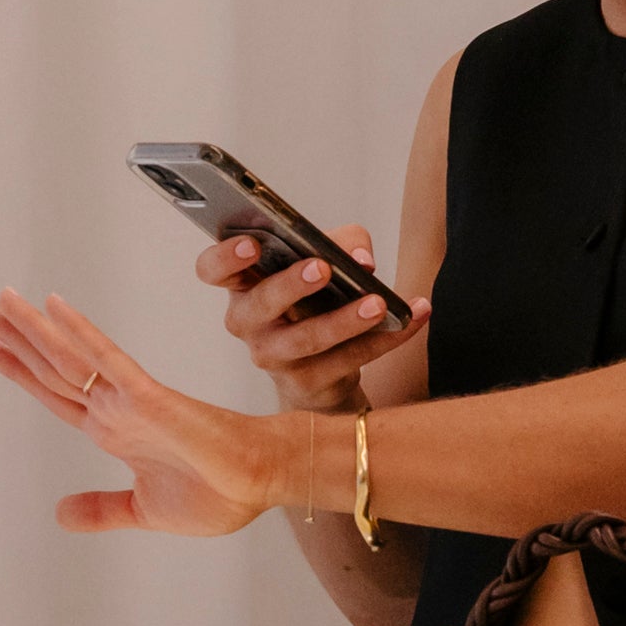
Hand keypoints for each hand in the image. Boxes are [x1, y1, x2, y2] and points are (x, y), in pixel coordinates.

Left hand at [0, 286, 287, 537]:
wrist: (262, 482)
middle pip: (53, 367)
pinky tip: (57, 309)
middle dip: (15, 337)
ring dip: (33, 329)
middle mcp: (114, 408)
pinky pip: (107, 360)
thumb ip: (103, 509)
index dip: (20, 370)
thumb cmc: (218, 493)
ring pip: (69, 357)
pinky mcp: (151, 398)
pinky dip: (80, 334)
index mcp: (113, 432)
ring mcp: (129, 400)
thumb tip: (59, 513)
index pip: (55, 394)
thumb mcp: (144, 510)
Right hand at [200, 222, 423, 413]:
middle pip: (259, 304)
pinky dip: (387, 338)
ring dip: (345, 321)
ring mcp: (273, 357)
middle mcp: (248, 322)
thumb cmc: (315, 296)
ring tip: (379, 302)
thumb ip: (342, 243)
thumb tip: (361, 259)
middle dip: (290, 285)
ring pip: (305, 340)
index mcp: (242, 284)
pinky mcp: (307, 383)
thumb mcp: (324, 257)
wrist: (323, 364)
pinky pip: (349, 360)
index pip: (212, 270)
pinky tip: (413, 317)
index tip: (251, 244)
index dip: (226, 257)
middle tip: (322, 268)